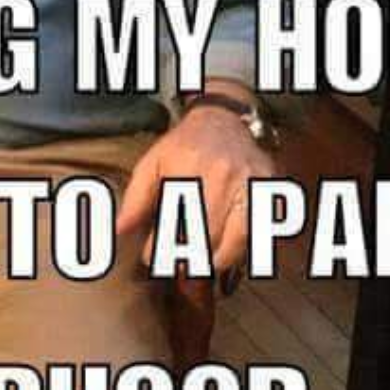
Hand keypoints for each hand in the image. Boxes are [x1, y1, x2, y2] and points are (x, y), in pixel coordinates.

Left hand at [115, 105, 279, 274]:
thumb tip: (120, 230)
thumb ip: (136, 198)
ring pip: (236, 241)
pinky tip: (226, 254)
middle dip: (189, 259)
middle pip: (207, 236)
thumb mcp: (152, 163)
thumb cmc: (185, 145)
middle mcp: (223, 177)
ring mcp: (250, 185)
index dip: (161, 247)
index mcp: (190, 168)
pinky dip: (242, 250)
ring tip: (202, 266)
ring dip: (218, 261)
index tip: (152, 258)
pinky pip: (258, 233)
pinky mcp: (268, 193)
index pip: (174, 222)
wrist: (225, 120)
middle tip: (177, 269)